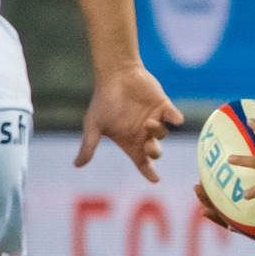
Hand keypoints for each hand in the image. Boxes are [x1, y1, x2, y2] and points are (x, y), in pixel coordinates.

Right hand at [77, 65, 183, 183]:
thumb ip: (89, 145)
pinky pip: (174, 116)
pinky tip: (177, 120)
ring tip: (148, 123)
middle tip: (149, 148)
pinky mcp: (164, 106)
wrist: (115, 75)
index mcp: (130, 142)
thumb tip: (76, 165)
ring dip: (157, 131)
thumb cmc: (104, 100)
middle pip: (154, 151)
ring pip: (163, 133)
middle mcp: (144, 134)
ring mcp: (155, 120)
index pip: (142, 162)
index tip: (155, 180)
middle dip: (154, 152)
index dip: (149, 172)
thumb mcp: (93, 124)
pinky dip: (176, 118)